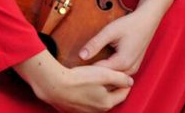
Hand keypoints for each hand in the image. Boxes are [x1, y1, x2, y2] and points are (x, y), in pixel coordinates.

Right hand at [14, 49, 132, 112]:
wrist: (54, 86)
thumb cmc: (80, 79)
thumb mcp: (105, 74)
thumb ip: (120, 78)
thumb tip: (130, 81)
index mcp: (106, 103)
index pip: (123, 94)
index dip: (125, 82)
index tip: (125, 74)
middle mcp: (96, 111)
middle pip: (111, 97)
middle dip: (113, 86)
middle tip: (112, 74)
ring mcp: (84, 111)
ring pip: (98, 99)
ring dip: (100, 90)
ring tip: (97, 77)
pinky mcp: (73, 109)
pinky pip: (86, 101)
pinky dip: (88, 93)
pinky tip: (84, 84)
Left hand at [80, 0, 173, 75]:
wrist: (148, 20)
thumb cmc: (129, 24)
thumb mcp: (110, 31)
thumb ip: (95, 44)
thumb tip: (81, 56)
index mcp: (122, 62)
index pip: (98, 73)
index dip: (85, 71)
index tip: (73, 69)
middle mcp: (129, 69)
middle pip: (107, 79)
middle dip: (93, 75)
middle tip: (77, 72)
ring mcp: (133, 69)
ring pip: (114, 79)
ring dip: (102, 76)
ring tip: (86, 72)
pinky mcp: (134, 67)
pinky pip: (119, 75)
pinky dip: (110, 73)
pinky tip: (99, 68)